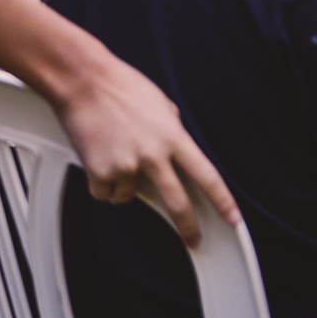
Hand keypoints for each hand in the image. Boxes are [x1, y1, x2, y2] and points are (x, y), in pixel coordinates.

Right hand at [58, 50, 240, 248]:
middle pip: (177, 202)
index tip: (232, 218)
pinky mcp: (101, 172)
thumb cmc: (119, 85)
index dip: (222, 200)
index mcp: (172, 134)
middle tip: (193, 237)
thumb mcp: (159, 102)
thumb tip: (174, 148)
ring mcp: (127, 165)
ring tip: (114, 152)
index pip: (205, 174)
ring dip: (124, 184)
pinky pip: (105, 192)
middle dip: (187, 225)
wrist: (84, 80)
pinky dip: (101, 181)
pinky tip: (99, 157)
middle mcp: (153, 153)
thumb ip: (170, 129)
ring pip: (130, 196)